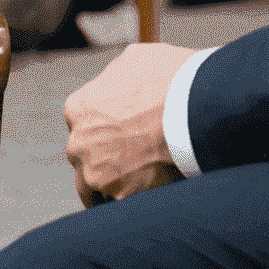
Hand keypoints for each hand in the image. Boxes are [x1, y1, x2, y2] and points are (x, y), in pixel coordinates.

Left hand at [65, 43, 193, 204]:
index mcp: (77, 108)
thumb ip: (115, 78)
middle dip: (103, 160)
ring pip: (96, 190)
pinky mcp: (120, 198)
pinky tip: (155, 191)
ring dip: (113, 187)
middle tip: (132, 159)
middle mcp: (78, 144)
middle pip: (84, 160)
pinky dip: (136, 202)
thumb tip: (120, 84)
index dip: (102, 129)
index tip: (119, 134)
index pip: (80, 125)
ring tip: (142, 182)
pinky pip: (123, 207)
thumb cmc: (166, 77)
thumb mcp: (134, 61)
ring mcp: (96, 174)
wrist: (191, 107)